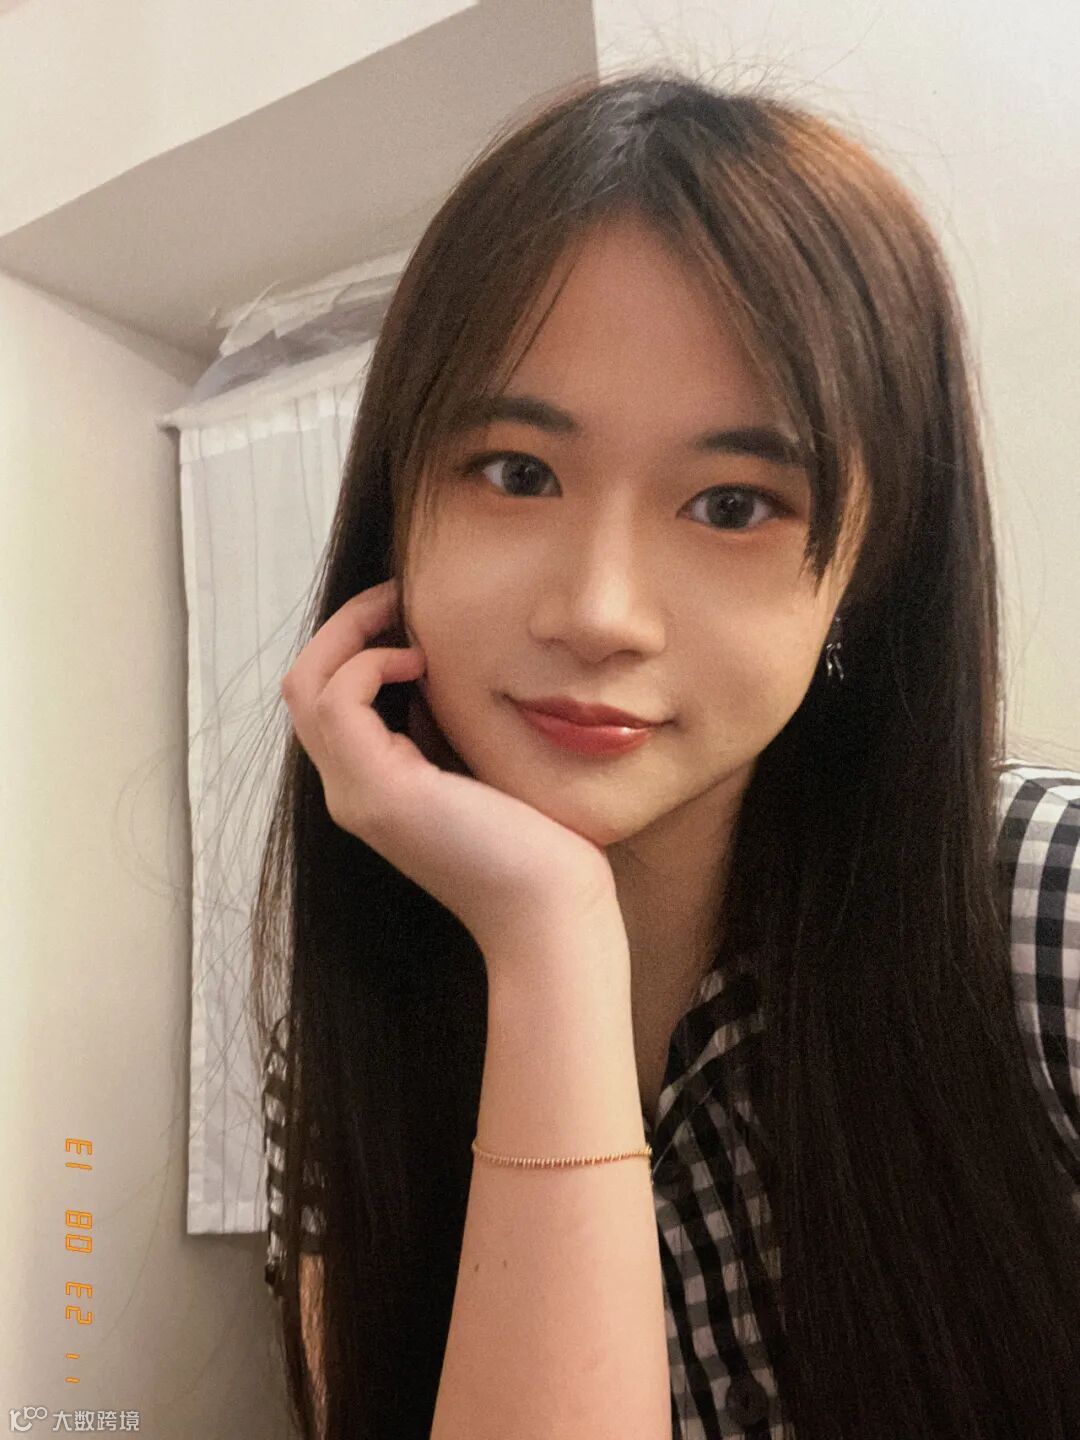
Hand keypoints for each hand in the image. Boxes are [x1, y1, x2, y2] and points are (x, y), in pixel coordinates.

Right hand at [279, 579, 620, 961]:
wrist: (550, 911)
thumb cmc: (534, 845)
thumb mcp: (475, 767)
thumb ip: (441, 731)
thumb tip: (432, 676)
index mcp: (373, 787)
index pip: (327, 701)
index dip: (356, 646)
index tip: (408, 615)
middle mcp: (350, 792)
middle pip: (302, 686)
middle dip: (344, 627)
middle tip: (396, 596)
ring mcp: (357, 795)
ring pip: (306, 687)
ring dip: (352, 634)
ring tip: (405, 616)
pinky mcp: (380, 792)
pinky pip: (337, 700)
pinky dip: (371, 664)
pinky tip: (421, 662)